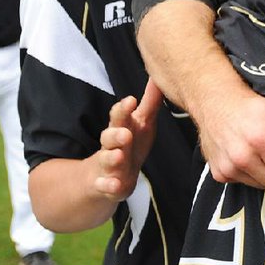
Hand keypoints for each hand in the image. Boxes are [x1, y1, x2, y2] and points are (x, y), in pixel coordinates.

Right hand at [95, 78, 162, 198]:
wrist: (105, 177)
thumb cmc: (129, 145)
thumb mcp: (140, 124)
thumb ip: (149, 103)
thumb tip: (159, 78)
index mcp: (120, 129)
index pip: (118, 117)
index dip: (123, 109)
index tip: (130, 101)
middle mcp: (111, 146)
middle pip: (109, 137)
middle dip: (116, 134)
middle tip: (125, 133)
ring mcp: (108, 166)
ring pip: (106, 160)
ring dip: (111, 158)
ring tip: (118, 155)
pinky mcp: (108, 186)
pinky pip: (106, 186)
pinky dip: (108, 186)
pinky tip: (113, 185)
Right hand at [197, 88, 264, 189]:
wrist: (216, 102)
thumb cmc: (252, 107)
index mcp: (262, 140)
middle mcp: (243, 157)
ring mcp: (229, 167)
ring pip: (259, 185)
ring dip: (262, 173)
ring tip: (256, 152)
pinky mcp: (219, 173)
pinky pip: (243, 183)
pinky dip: (246, 173)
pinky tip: (242, 155)